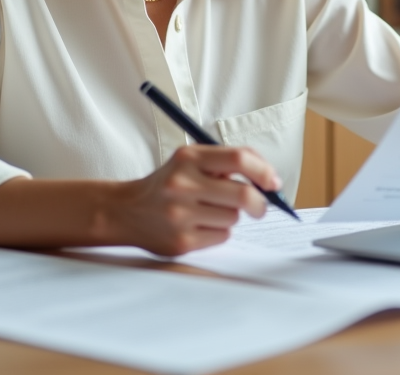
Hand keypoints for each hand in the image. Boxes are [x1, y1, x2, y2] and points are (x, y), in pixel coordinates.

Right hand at [111, 145, 280, 256]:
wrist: (126, 211)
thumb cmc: (168, 184)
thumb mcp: (189, 161)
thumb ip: (223, 163)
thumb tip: (269, 179)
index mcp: (188, 157)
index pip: (239, 158)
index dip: (263, 170)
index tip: (273, 182)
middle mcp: (183, 183)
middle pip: (243, 194)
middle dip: (259, 203)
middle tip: (260, 207)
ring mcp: (180, 214)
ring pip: (233, 218)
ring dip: (231, 216)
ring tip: (209, 211)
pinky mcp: (181, 241)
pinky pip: (221, 236)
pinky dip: (218, 232)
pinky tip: (199, 226)